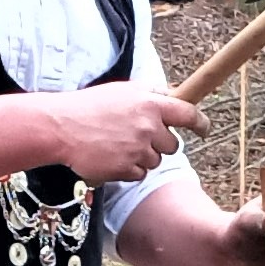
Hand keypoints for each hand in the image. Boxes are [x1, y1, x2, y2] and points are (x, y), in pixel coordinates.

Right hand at [46, 84, 202, 186]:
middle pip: (173, 145)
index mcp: (150, 103)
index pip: (187, 113)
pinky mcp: (127, 168)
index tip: (204, 128)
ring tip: (117, 144)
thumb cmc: (89, 106)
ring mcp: (138, 149)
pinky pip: (140, 174)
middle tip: (136, 137)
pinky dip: (129, 169)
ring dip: (142, 156)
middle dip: (159, 144)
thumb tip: (173, 96)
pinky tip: (111, 157)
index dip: (200, 122)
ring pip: (156, 161)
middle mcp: (148, 126)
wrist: (60, 127)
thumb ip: (149, 94)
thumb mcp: (122, 91)